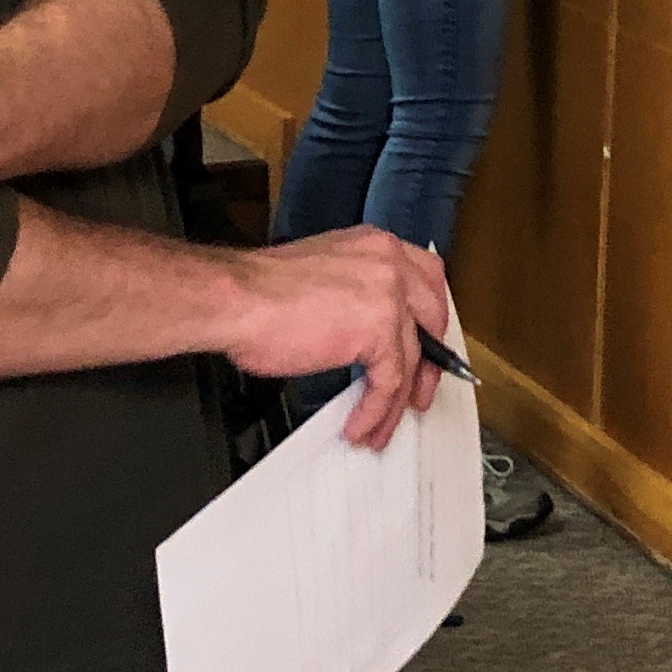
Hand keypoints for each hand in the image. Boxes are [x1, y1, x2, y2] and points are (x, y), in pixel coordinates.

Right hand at [222, 228, 450, 449]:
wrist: (238, 300)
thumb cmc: (261, 292)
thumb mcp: (325, 274)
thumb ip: (355, 291)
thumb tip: (363, 328)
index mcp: (376, 246)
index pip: (426, 278)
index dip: (430, 316)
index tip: (428, 342)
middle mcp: (389, 265)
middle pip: (433, 317)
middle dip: (428, 362)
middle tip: (419, 391)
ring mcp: (388, 297)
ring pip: (412, 359)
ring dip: (398, 400)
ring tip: (381, 426)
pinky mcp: (377, 333)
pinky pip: (389, 382)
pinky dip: (376, 410)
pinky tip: (360, 424)